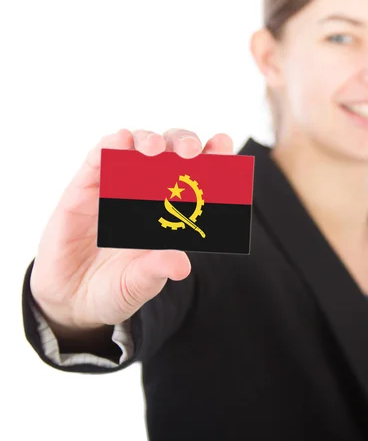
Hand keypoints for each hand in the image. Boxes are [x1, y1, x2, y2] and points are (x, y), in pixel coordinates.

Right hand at [30, 128, 232, 332]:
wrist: (71, 300)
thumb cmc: (116, 288)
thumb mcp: (139, 284)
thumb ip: (157, 270)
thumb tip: (181, 265)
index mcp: (173, 212)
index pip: (199, 176)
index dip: (213, 158)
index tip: (223, 146)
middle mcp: (148, 192)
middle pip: (171, 152)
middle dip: (184, 143)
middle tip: (190, 152)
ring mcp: (117, 186)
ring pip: (137, 146)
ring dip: (148, 140)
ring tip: (155, 148)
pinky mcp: (85, 188)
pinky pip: (98, 158)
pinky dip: (110, 144)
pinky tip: (120, 140)